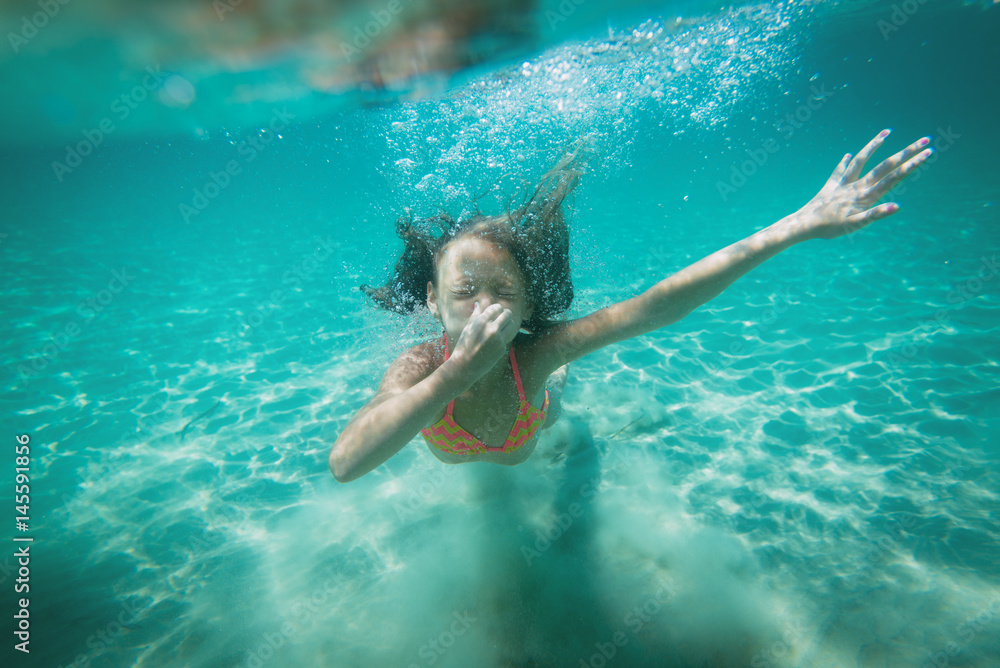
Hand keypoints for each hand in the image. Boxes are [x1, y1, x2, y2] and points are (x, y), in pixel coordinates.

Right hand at [449, 303, 514, 382]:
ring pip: (511, 324)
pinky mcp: (502, 348)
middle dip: (505, 314)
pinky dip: (502, 336)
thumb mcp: (467, 328)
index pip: (497, 307)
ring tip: (500, 326)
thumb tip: (479, 303)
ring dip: (507, 323)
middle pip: (508, 314)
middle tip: (501, 317)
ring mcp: (498, 339)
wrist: (465, 366)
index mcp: (481, 322)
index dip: (496, 309)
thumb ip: (476, 314)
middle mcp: (491, 329)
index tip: (494, 312)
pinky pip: (506, 336)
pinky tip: (493, 341)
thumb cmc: (464, 346)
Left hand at [793, 130, 932, 239]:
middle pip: (885, 165)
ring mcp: (844, 184)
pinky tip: (848, 154)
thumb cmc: (830, 228)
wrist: (804, 224)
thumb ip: (876, 215)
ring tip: (887, 132)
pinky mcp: (831, 185)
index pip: (895, 176)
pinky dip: (844, 162)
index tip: (928, 151)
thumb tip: (897, 207)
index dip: (912, 164)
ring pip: (862, 160)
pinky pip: (839, 171)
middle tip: (924, 139)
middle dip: (906, 152)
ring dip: (875, 145)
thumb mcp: (855, 226)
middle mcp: (857, 186)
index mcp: (866, 195)